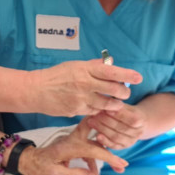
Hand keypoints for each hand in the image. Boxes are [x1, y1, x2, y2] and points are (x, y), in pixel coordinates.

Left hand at [18, 120, 127, 174]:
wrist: (27, 161)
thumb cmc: (39, 168)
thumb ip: (75, 174)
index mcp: (70, 146)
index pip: (93, 150)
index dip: (109, 157)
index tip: (121, 164)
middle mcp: (73, 141)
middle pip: (96, 138)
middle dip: (111, 146)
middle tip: (123, 159)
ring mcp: (73, 143)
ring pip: (94, 146)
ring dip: (105, 157)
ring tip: (118, 170)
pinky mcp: (73, 148)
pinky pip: (88, 152)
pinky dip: (94, 163)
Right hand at [28, 59, 142, 116]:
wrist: (36, 90)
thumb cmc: (55, 76)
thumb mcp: (74, 66)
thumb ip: (93, 66)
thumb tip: (110, 63)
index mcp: (85, 69)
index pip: (112, 72)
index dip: (127, 75)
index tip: (138, 77)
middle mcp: (85, 83)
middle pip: (114, 90)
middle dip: (123, 92)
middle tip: (125, 93)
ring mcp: (81, 98)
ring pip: (107, 104)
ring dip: (114, 104)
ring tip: (116, 103)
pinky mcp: (76, 110)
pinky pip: (94, 112)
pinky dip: (99, 110)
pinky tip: (98, 107)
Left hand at [86, 103, 147, 149]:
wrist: (135, 124)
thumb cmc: (127, 112)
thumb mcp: (126, 106)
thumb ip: (118, 106)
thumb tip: (106, 102)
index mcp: (141, 120)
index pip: (131, 119)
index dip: (118, 114)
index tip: (106, 108)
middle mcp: (138, 133)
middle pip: (121, 128)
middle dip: (106, 121)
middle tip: (94, 115)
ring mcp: (131, 141)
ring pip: (116, 137)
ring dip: (102, 129)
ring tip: (91, 122)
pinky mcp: (123, 147)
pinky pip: (114, 146)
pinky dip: (105, 141)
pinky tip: (97, 136)